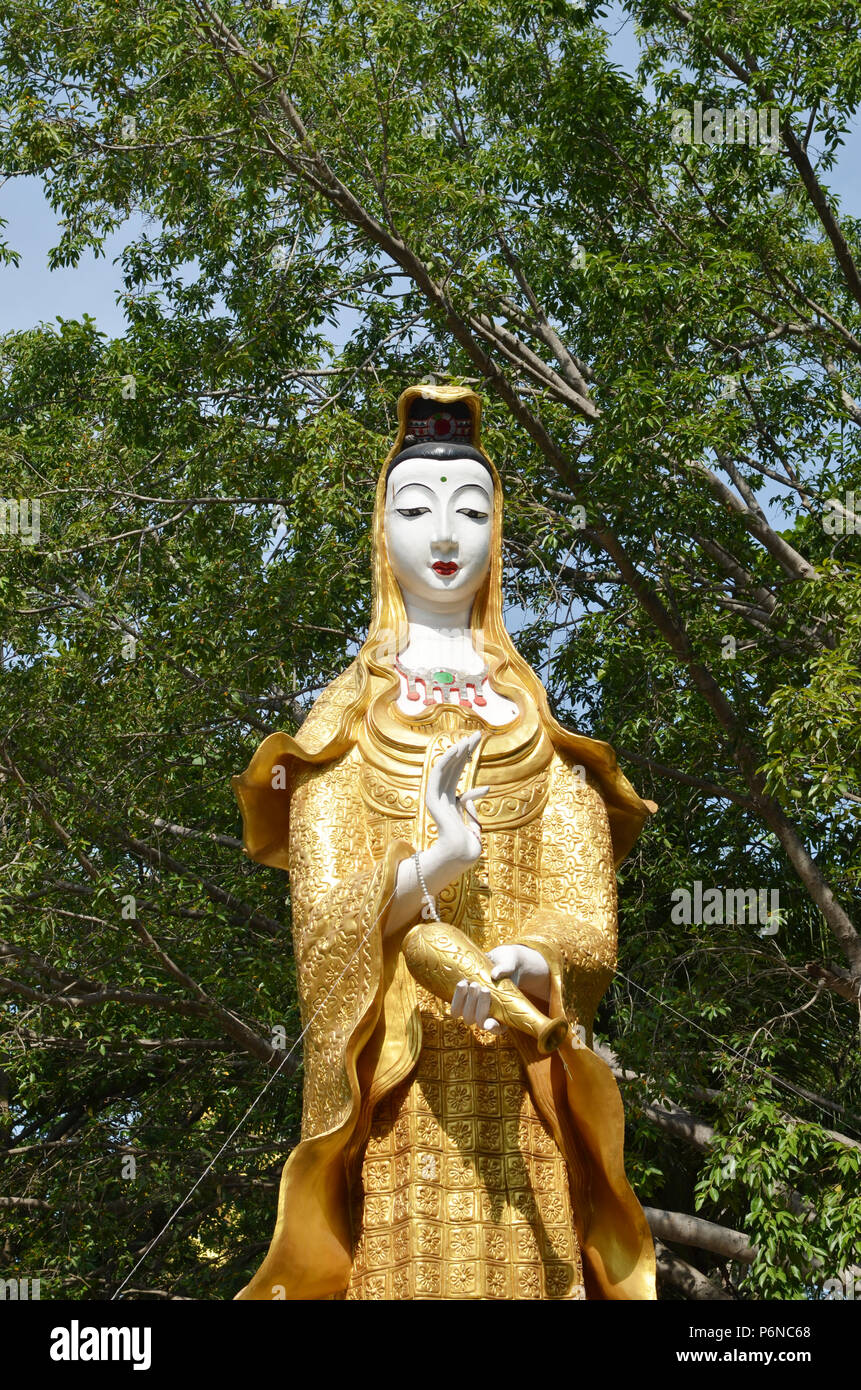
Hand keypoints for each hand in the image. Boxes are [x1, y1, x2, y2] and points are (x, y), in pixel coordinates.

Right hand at [425, 731, 488, 879]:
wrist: (460, 855)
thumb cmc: (468, 845)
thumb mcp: (474, 822)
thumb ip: (473, 807)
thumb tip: (479, 790)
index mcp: (450, 802)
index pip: (457, 773)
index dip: (466, 758)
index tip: (478, 745)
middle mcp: (442, 797)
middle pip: (452, 767)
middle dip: (464, 750)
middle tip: (477, 734)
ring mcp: (436, 797)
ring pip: (445, 767)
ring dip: (457, 751)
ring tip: (470, 739)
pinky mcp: (432, 799)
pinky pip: (437, 775)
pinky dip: (445, 761)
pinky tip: (457, 749)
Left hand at [449, 943, 551, 1034]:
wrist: (496, 959)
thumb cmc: (508, 964)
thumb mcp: (510, 964)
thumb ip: (505, 969)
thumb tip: (495, 974)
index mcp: (504, 1014)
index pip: (498, 1028)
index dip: (493, 1028)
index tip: (489, 1023)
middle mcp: (488, 1015)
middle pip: (479, 1021)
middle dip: (480, 1006)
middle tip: (485, 988)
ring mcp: (474, 1009)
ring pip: (466, 1016)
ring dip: (467, 1002)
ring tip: (473, 984)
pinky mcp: (463, 1001)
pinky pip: (455, 1008)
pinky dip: (457, 997)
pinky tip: (463, 983)